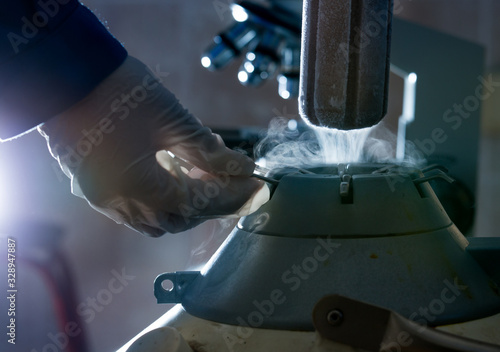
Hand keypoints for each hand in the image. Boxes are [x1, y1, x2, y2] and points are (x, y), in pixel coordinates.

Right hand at [39, 56, 267, 235]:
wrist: (67, 72)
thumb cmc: (120, 91)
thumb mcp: (172, 120)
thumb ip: (209, 151)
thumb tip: (243, 168)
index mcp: (139, 189)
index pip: (199, 204)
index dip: (232, 196)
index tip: (256, 187)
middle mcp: (119, 204)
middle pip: (178, 218)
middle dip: (210, 201)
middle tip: (230, 178)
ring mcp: (103, 199)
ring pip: (156, 218)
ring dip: (184, 202)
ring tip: (200, 171)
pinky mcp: (95, 188)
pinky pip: (135, 208)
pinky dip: (160, 196)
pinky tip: (171, 170)